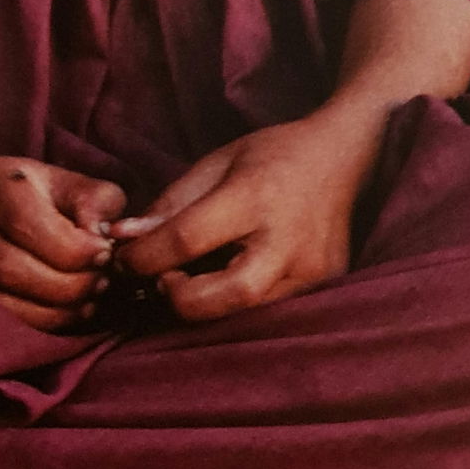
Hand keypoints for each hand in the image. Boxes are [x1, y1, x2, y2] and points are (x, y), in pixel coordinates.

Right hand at [0, 158, 126, 333]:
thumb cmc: (26, 191)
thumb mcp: (61, 181)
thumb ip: (92, 200)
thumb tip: (104, 236)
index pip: (25, 222)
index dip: (71, 247)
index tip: (104, 252)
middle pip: (10, 268)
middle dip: (67, 283)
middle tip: (100, 281)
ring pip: (2, 301)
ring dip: (56, 309)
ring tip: (88, 298)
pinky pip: (0, 319)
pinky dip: (42, 323)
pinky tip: (68, 312)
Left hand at [110, 113, 378, 323]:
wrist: (345, 156)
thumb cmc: (274, 155)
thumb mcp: (217, 162)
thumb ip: (171, 203)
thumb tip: (124, 238)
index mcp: (255, 196)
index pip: (188, 239)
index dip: (146, 256)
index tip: (124, 258)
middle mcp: (288, 239)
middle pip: (227, 294)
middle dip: (180, 298)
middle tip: (163, 280)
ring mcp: (313, 269)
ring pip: (248, 313)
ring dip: (208, 305)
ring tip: (192, 281)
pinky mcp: (325, 286)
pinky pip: (270, 311)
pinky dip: (239, 304)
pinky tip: (228, 282)